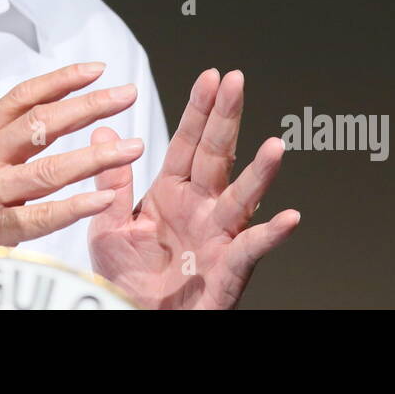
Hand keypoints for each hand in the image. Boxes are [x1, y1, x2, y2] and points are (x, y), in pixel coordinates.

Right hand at [0, 62, 144, 257]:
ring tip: (131, 148)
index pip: (24, 96)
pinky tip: (103, 197)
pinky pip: (42, 217)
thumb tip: (49, 104)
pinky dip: (75, 207)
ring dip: (96, 157)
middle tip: (126, 95)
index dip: (62, 80)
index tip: (97, 70)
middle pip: (43, 124)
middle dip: (90, 107)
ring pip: (50, 170)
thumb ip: (2, 130)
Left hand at [88, 68, 299, 308]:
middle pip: (217, 156)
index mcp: (172, 192)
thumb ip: (112, 181)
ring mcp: (217, 236)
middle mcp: (201, 208)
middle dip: (227, 118)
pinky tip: (288, 217)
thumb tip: (106, 130)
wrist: (128, 317)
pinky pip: (250, 250)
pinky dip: (270, 235)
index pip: (189, 141)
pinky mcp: (227, 270)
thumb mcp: (109, 225)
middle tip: (238, 84)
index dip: (200, 109)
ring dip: (260, 173)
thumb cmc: (124, 279)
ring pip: (241, 198)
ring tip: (275, 146)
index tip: (211, 77)